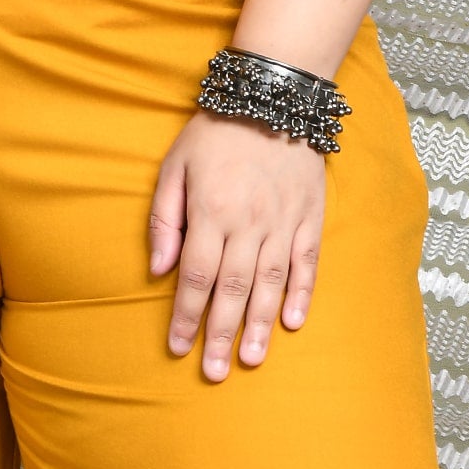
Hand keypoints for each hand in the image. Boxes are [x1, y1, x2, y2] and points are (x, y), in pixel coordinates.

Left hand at [149, 111, 325, 378]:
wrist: (272, 96)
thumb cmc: (214, 133)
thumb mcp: (174, 167)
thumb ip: (164, 219)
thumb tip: (159, 270)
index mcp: (211, 212)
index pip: (195, 277)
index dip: (186, 316)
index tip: (178, 347)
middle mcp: (248, 223)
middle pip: (231, 290)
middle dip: (219, 334)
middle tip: (213, 372)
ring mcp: (283, 222)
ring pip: (270, 284)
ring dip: (259, 325)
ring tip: (250, 360)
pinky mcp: (310, 217)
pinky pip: (307, 263)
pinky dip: (302, 294)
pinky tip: (293, 323)